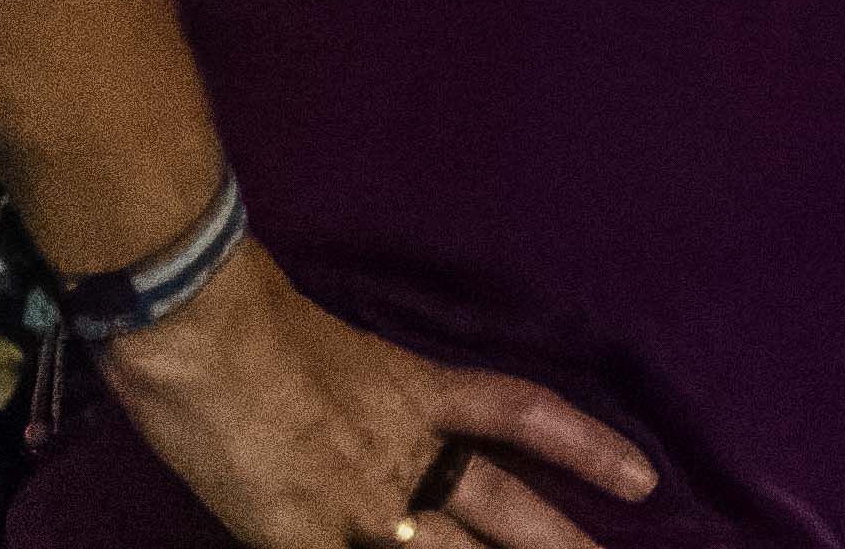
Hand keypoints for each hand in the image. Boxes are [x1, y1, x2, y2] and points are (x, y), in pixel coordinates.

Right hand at [95, 244, 655, 548]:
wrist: (202, 336)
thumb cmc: (253, 318)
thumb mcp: (336, 346)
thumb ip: (369, 391)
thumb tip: (382, 419)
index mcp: (417, 391)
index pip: (526, 417)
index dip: (587, 450)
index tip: (642, 480)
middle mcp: (405, 454)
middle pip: (503, 509)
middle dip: (558, 545)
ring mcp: (361, 507)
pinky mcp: (305, 541)